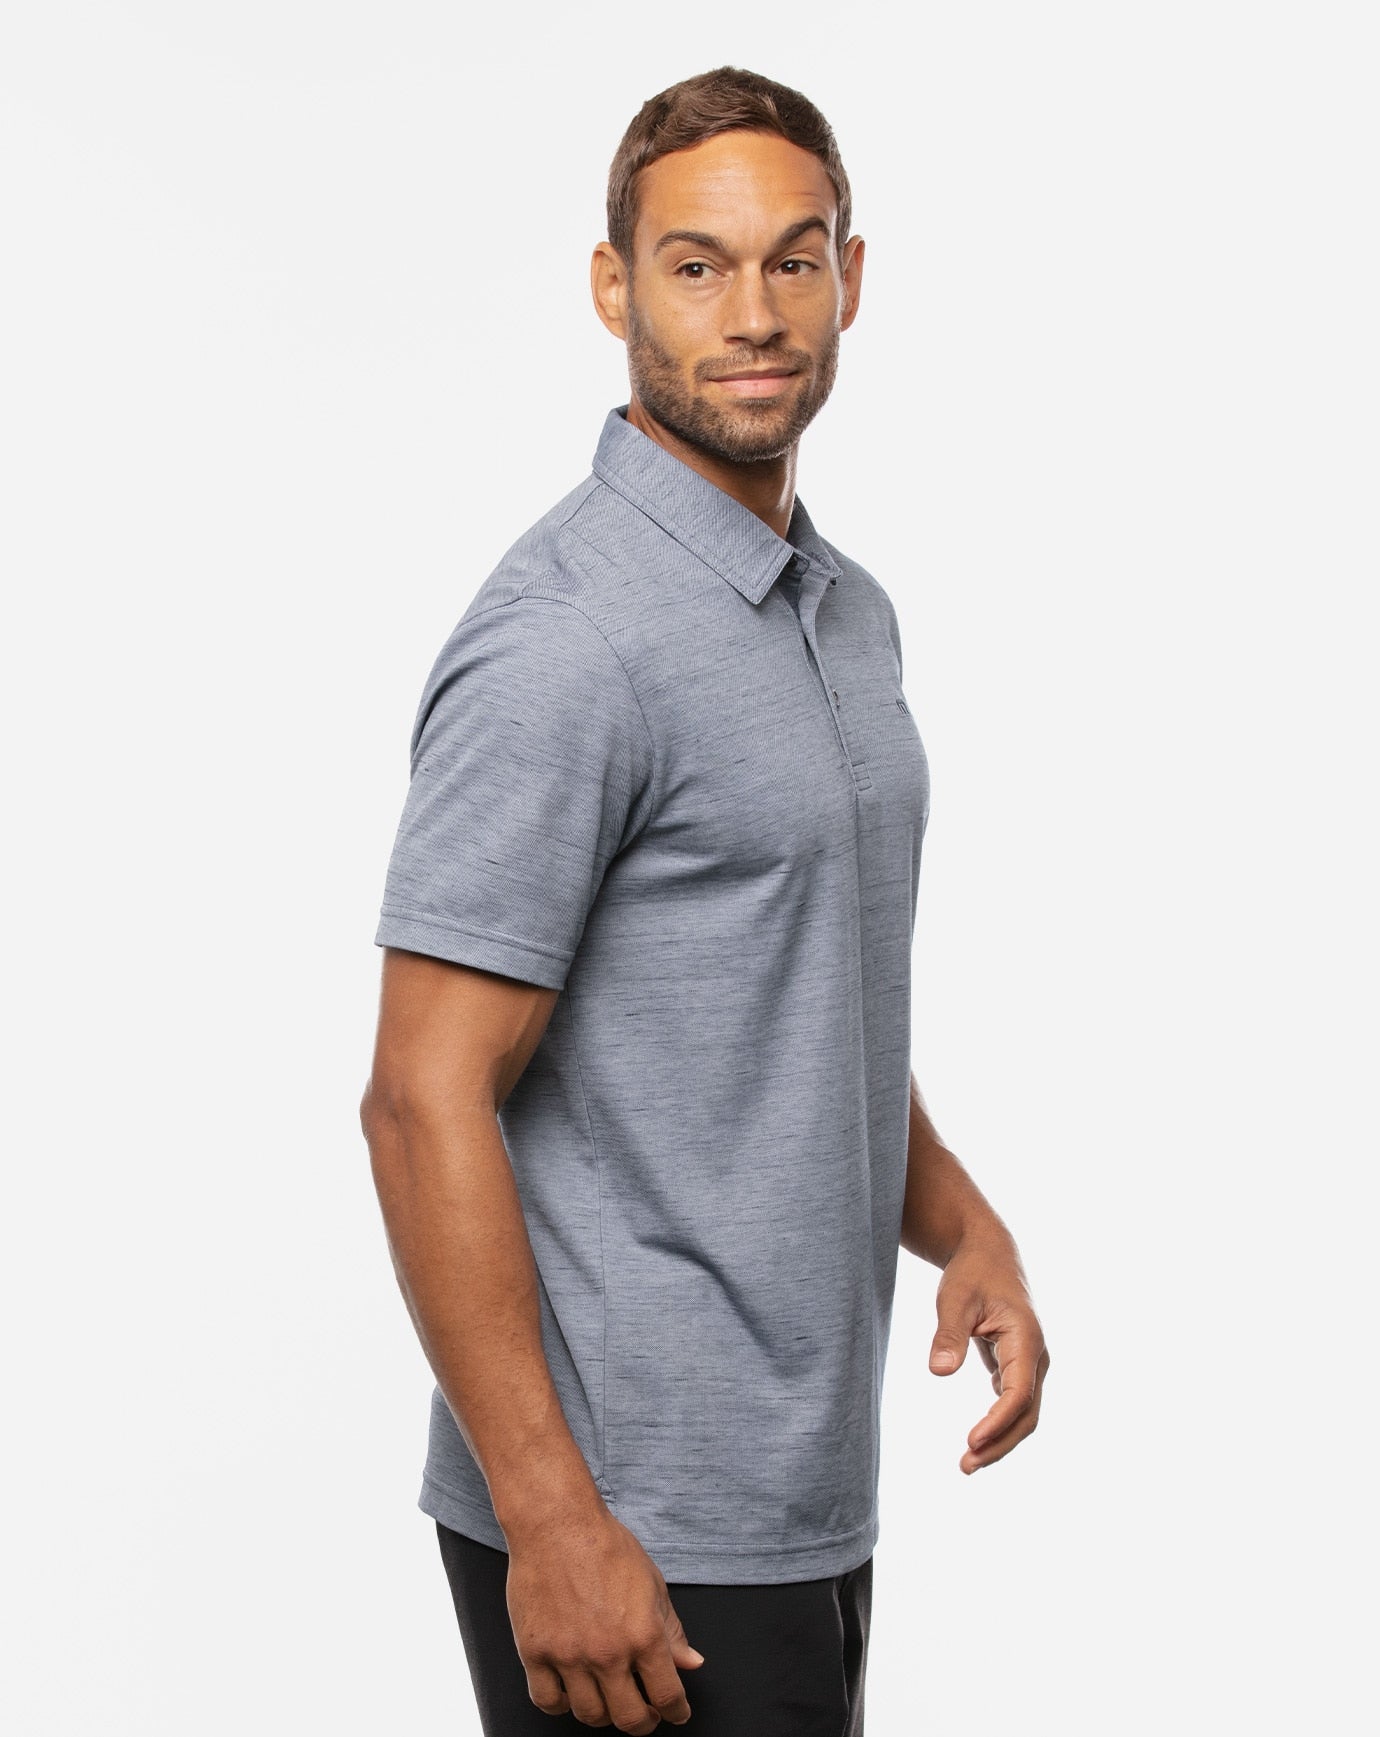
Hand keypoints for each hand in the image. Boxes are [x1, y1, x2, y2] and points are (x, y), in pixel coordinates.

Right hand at [505, 1502, 703, 1729]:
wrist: (557, 1524)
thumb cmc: (605, 1545)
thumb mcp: (652, 1584)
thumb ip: (672, 1630)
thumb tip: (690, 1663)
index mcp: (643, 1635)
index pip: (667, 1696)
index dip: (677, 1711)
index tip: (676, 1713)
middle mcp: (608, 1652)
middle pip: (629, 1718)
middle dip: (643, 1722)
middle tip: (645, 1713)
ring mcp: (569, 1655)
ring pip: (589, 1715)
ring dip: (604, 1714)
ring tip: (608, 1698)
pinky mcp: (535, 1652)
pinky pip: (548, 1701)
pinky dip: (561, 1704)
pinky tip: (570, 1690)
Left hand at [928, 1231, 1049, 1473]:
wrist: (987, 1253)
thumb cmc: (972, 1273)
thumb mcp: (955, 1298)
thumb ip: (949, 1334)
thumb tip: (938, 1372)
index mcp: (1026, 1339)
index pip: (1018, 1393)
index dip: (997, 1421)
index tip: (971, 1441)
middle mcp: (1036, 1356)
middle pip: (1027, 1414)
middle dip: (1000, 1443)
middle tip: (965, 1466)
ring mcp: (1030, 1363)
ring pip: (1023, 1413)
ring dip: (999, 1440)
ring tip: (966, 1463)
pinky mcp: (1016, 1366)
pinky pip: (1012, 1404)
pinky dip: (997, 1425)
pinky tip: (976, 1440)